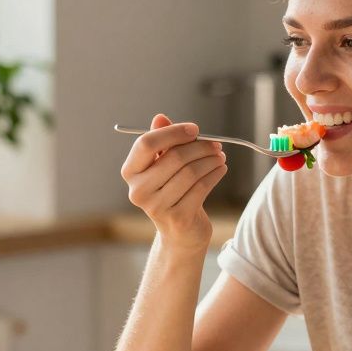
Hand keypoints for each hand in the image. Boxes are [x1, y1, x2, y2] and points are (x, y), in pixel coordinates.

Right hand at [120, 114, 226, 249]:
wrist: (180, 232)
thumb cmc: (171, 191)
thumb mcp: (163, 165)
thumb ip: (161, 141)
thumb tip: (160, 118)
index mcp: (130, 172)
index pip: (147, 144)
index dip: (173, 133)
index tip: (195, 130)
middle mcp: (138, 190)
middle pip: (174, 157)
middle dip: (200, 147)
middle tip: (216, 144)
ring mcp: (156, 206)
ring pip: (191, 172)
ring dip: (210, 161)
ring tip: (219, 157)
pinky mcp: (178, 217)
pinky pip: (201, 188)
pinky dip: (215, 175)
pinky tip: (220, 169)